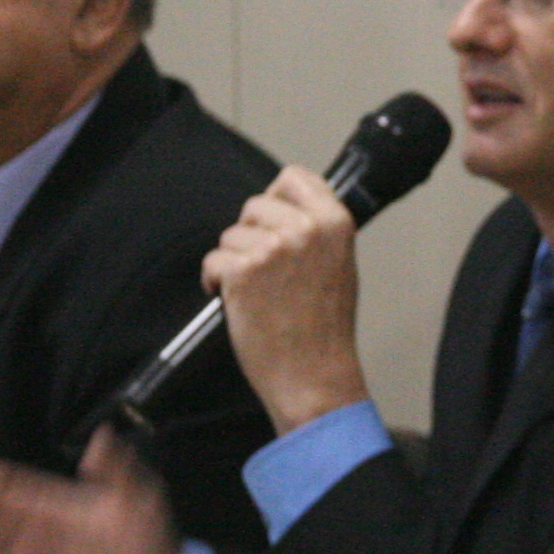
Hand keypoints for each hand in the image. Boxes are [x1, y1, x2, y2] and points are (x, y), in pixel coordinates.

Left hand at [204, 164, 369, 433]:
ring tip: (254, 292)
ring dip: (232, 261)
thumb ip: (316, 233)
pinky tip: (233, 300)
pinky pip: (213, 259)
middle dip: (249, 234)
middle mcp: (306, 228)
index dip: (276, 198)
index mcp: (336, 222)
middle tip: (261, 269)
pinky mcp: (243, 271)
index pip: (295, 177)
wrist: (313, 376)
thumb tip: (284, 211)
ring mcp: (273, 248)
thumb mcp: (339, 266)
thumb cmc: (324, 331)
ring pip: (230, 234)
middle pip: (255, 205)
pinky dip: (214, 280)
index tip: (270, 220)